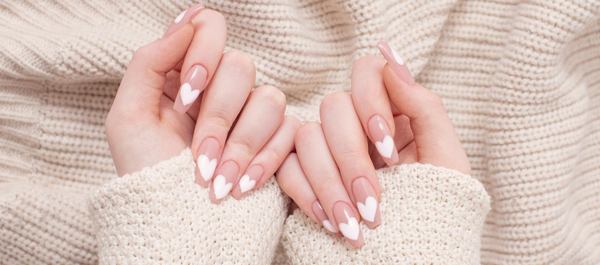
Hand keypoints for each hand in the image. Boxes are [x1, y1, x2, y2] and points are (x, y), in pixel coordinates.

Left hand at [106, 5, 297, 202]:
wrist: (177, 227)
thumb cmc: (147, 175)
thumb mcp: (128, 118)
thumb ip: (149, 62)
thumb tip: (187, 20)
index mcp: (187, 76)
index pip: (209, 28)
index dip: (204, 54)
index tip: (188, 95)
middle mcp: (222, 89)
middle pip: (241, 66)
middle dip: (218, 117)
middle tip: (198, 157)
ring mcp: (252, 115)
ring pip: (270, 98)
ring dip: (241, 146)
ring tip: (217, 183)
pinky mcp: (278, 140)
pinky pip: (290, 130)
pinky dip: (265, 161)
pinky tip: (242, 186)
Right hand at [275, 41, 469, 247]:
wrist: (418, 255)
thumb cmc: (440, 208)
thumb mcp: (445, 158)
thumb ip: (424, 106)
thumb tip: (390, 59)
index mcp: (392, 112)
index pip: (367, 74)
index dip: (371, 104)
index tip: (388, 150)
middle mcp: (357, 124)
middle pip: (333, 107)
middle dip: (352, 158)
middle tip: (373, 203)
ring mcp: (328, 149)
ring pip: (306, 138)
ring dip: (329, 183)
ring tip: (354, 226)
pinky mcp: (304, 175)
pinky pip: (286, 168)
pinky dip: (306, 194)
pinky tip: (330, 222)